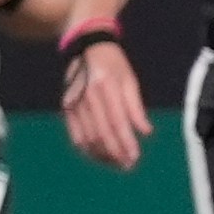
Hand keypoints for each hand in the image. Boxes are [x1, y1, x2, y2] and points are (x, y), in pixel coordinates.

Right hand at [63, 40, 152, 171]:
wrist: (87, 48)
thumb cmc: (114, 64)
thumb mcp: (130, 81)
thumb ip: (136, 108)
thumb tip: (146, 131)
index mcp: (107, 88)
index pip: (118, 123)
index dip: (126, 143)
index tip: (134, 157)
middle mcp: (88, 97)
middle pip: (101, 134)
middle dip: (115, 153)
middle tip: (126, 165)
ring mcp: (75, 103)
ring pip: (87, 137)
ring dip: (101, 153)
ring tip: (115, 162)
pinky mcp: (67, 108)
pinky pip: (75, 133)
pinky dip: (85, 147)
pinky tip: (97, 154)